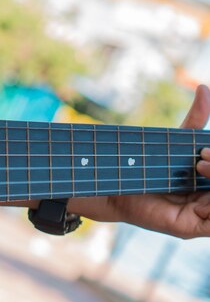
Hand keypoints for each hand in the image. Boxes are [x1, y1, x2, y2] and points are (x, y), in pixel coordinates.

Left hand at [69, 85, 209, 237]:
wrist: (116, 184)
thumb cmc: (145, 163)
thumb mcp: (175, 141)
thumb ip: (194, 121)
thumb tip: (205, 89)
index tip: (203, 153)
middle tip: (200, 161)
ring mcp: (204, 216)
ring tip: (199, 169)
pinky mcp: (193, 229)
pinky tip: (202, 200)